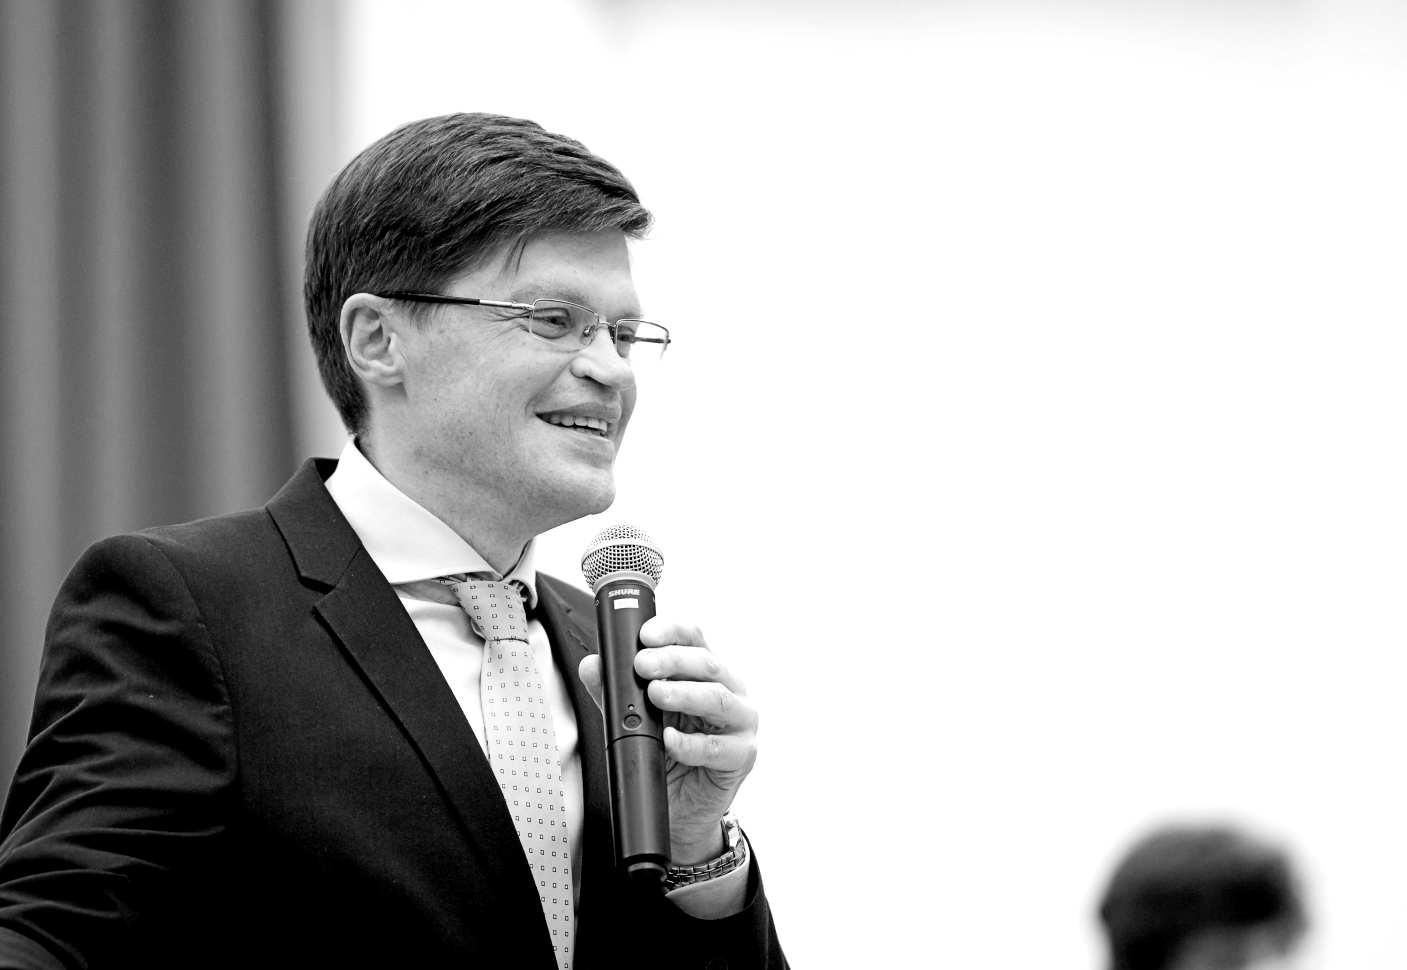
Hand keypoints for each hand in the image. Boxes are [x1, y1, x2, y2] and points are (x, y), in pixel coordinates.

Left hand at [578, 617, 757, 865]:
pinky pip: (717, 748)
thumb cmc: (666, 755)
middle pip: (707, 665)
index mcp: (706, 674)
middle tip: (643, 665)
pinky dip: (690, 743)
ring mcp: (740, 724)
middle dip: (672, 661)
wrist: (680, 809)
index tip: (646, 635)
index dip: (672, 632)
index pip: (694, 640)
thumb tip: (592, 666)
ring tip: (656, 694)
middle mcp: (729, 692)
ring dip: (684, 694)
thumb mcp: (637, 718)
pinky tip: (670, 740)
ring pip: (718, 700)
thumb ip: (616, 693)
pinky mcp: (741, 756)